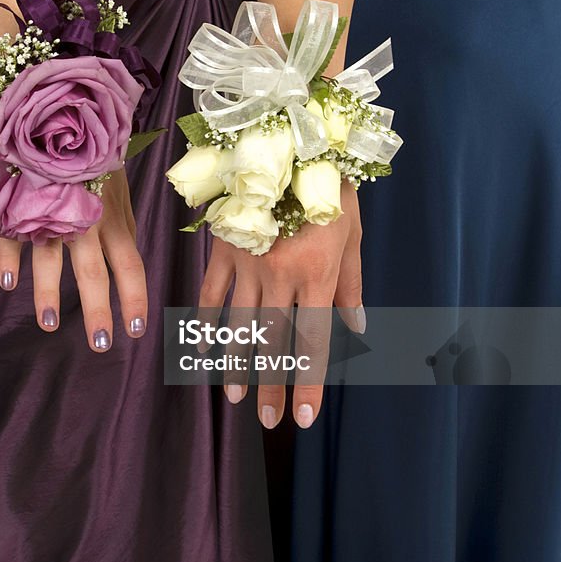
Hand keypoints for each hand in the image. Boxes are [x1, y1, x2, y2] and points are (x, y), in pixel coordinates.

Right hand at [0, 171, 147, 350]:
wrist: (61, 110)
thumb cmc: (93, 154)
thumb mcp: (116, 188)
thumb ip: (119, 224)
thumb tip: (128, 261)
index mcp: (113, 215)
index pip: (130, 264)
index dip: (134, 298)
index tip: (136, 331)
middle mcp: (86, 216)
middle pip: (94, 270)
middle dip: (97, 310)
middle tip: (99, 344)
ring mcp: (51, 207)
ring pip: (51, 256)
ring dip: (48, 292)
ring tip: (49, 324)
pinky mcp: (21, 198)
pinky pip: (12, 232)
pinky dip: (9, 257)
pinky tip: (7, 282)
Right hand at [199, 180, 364, 427]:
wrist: (291, 140)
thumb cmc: (330, 188)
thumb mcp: (352, 235)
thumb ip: (350, 285)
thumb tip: (357, 329)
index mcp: (316, 274)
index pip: (312, 341)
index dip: (308, 383)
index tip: (304, 418)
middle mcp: (279, 275)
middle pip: (271, 341)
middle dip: (269, 385)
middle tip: (264, 421)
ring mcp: (246, 261)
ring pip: (237, 323)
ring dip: (235, 363)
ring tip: (232, 396)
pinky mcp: (223, 247)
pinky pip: (211, 290)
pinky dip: (207, 320)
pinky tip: (203, 346)